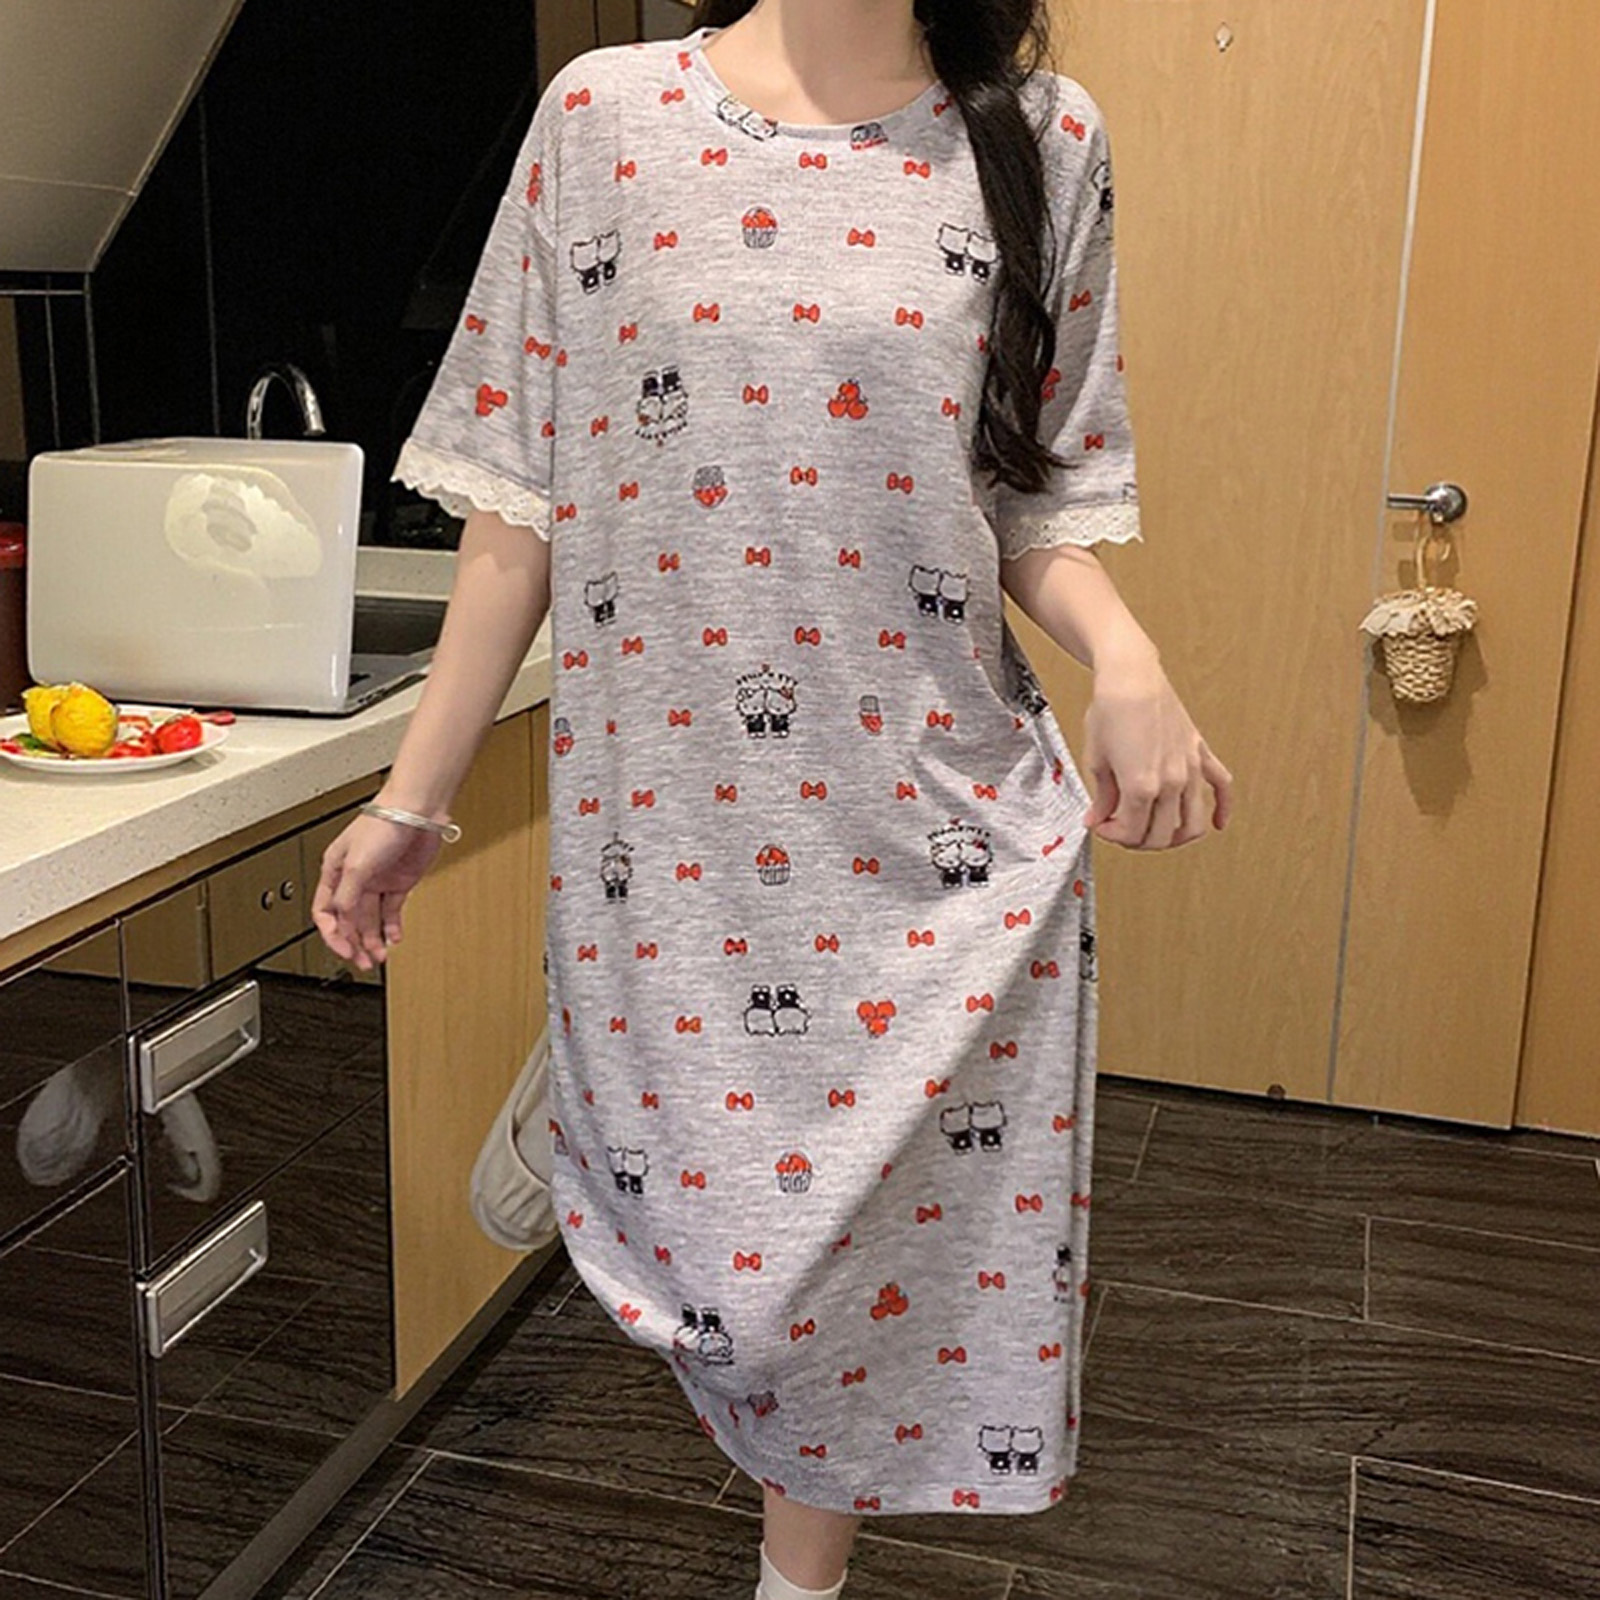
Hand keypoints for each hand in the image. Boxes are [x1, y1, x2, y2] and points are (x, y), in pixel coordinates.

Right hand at [311, 810, 445, 969]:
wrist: (417, 812)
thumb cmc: (383, 825)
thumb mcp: (356, 864)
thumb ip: (347, 896)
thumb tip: (343, 921)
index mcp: (335, 872)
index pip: (326, 911)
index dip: (333, 934)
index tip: (345, 950)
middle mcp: (354, 878)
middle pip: (349, 920)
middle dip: (354, 942)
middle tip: (363, 961)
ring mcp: (378, 881)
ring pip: (370, 918)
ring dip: (373, 939)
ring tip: (379, 956)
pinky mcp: (400, 882)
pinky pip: (392, 911)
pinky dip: (392, 927)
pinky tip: (394, 938)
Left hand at [1081, 656, 1233, 848]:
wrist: (1131, 677)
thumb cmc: (1111, 710)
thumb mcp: (1096, 760)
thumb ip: (1102, 797)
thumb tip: (1098, 819)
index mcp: (1141, 786)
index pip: (1132, 833)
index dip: (1113, 836)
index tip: (1103, 826)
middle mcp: (1171, 782)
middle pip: (1162, 835)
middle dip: (1138, 840)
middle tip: (1123, 830)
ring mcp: (1190, 769)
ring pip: (1193, 822)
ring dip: (1175, 837)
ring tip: (1157, 831)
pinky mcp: (1200, 753)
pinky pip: (1222, 787)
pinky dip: (1223, 809)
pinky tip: (1218, 823)